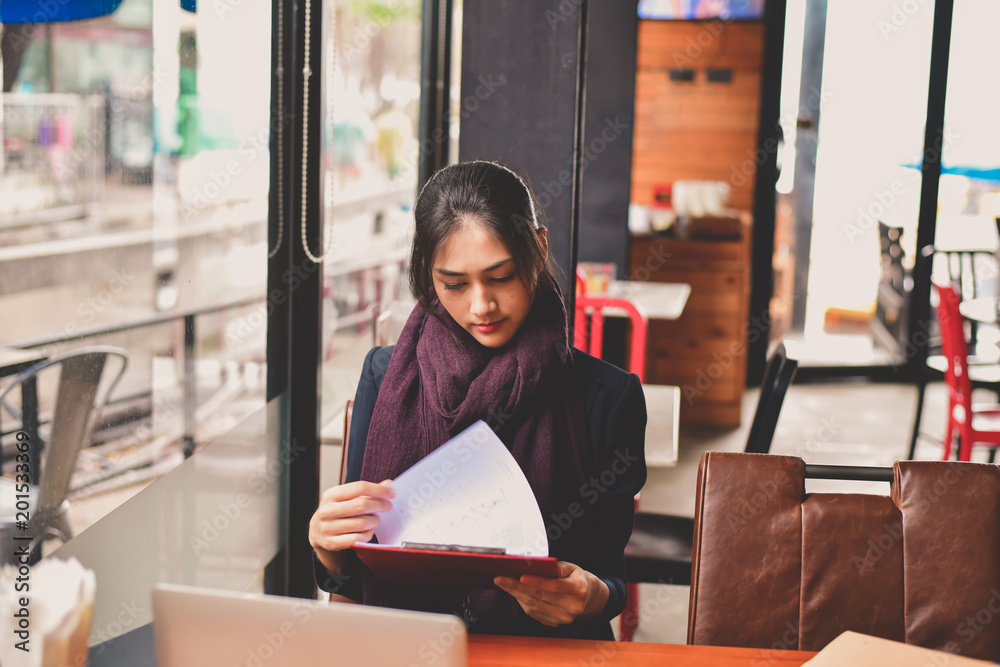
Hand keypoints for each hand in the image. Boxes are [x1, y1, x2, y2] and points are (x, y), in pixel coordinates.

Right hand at [309, 480, 393, 570]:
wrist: (317, 530)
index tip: (391, 493)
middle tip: (388, 507)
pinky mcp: (332, 542)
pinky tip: (369, 530)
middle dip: (380, 505)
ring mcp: (328, 527)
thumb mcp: (346, 497)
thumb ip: (367, 491)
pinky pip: (357, 539)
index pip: (360, 487)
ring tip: (376, 519)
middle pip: (362, 505)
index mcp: (331, 495)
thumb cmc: (336, 510)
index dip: (379, 490)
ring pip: (362, 523)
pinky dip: (368, 534)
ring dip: (374, 521)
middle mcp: (327, 510)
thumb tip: (389, 484)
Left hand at [494, 561, 609, 626]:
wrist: (589, 599)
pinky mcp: (555, 624)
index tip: (520, 576)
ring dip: (516, 595)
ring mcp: (564, 618)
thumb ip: (557, 567)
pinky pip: (534, 613)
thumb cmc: (576, 578)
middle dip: (517, 587)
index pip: (554, 586)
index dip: (536, 581)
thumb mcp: (572, 568)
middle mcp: (573, 607)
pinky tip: (514, 593)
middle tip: (500, 578)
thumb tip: (538, 565)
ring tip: (503, 583)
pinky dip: (522, 603)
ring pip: (534, 606)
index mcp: (579, 589)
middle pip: (540, 597)